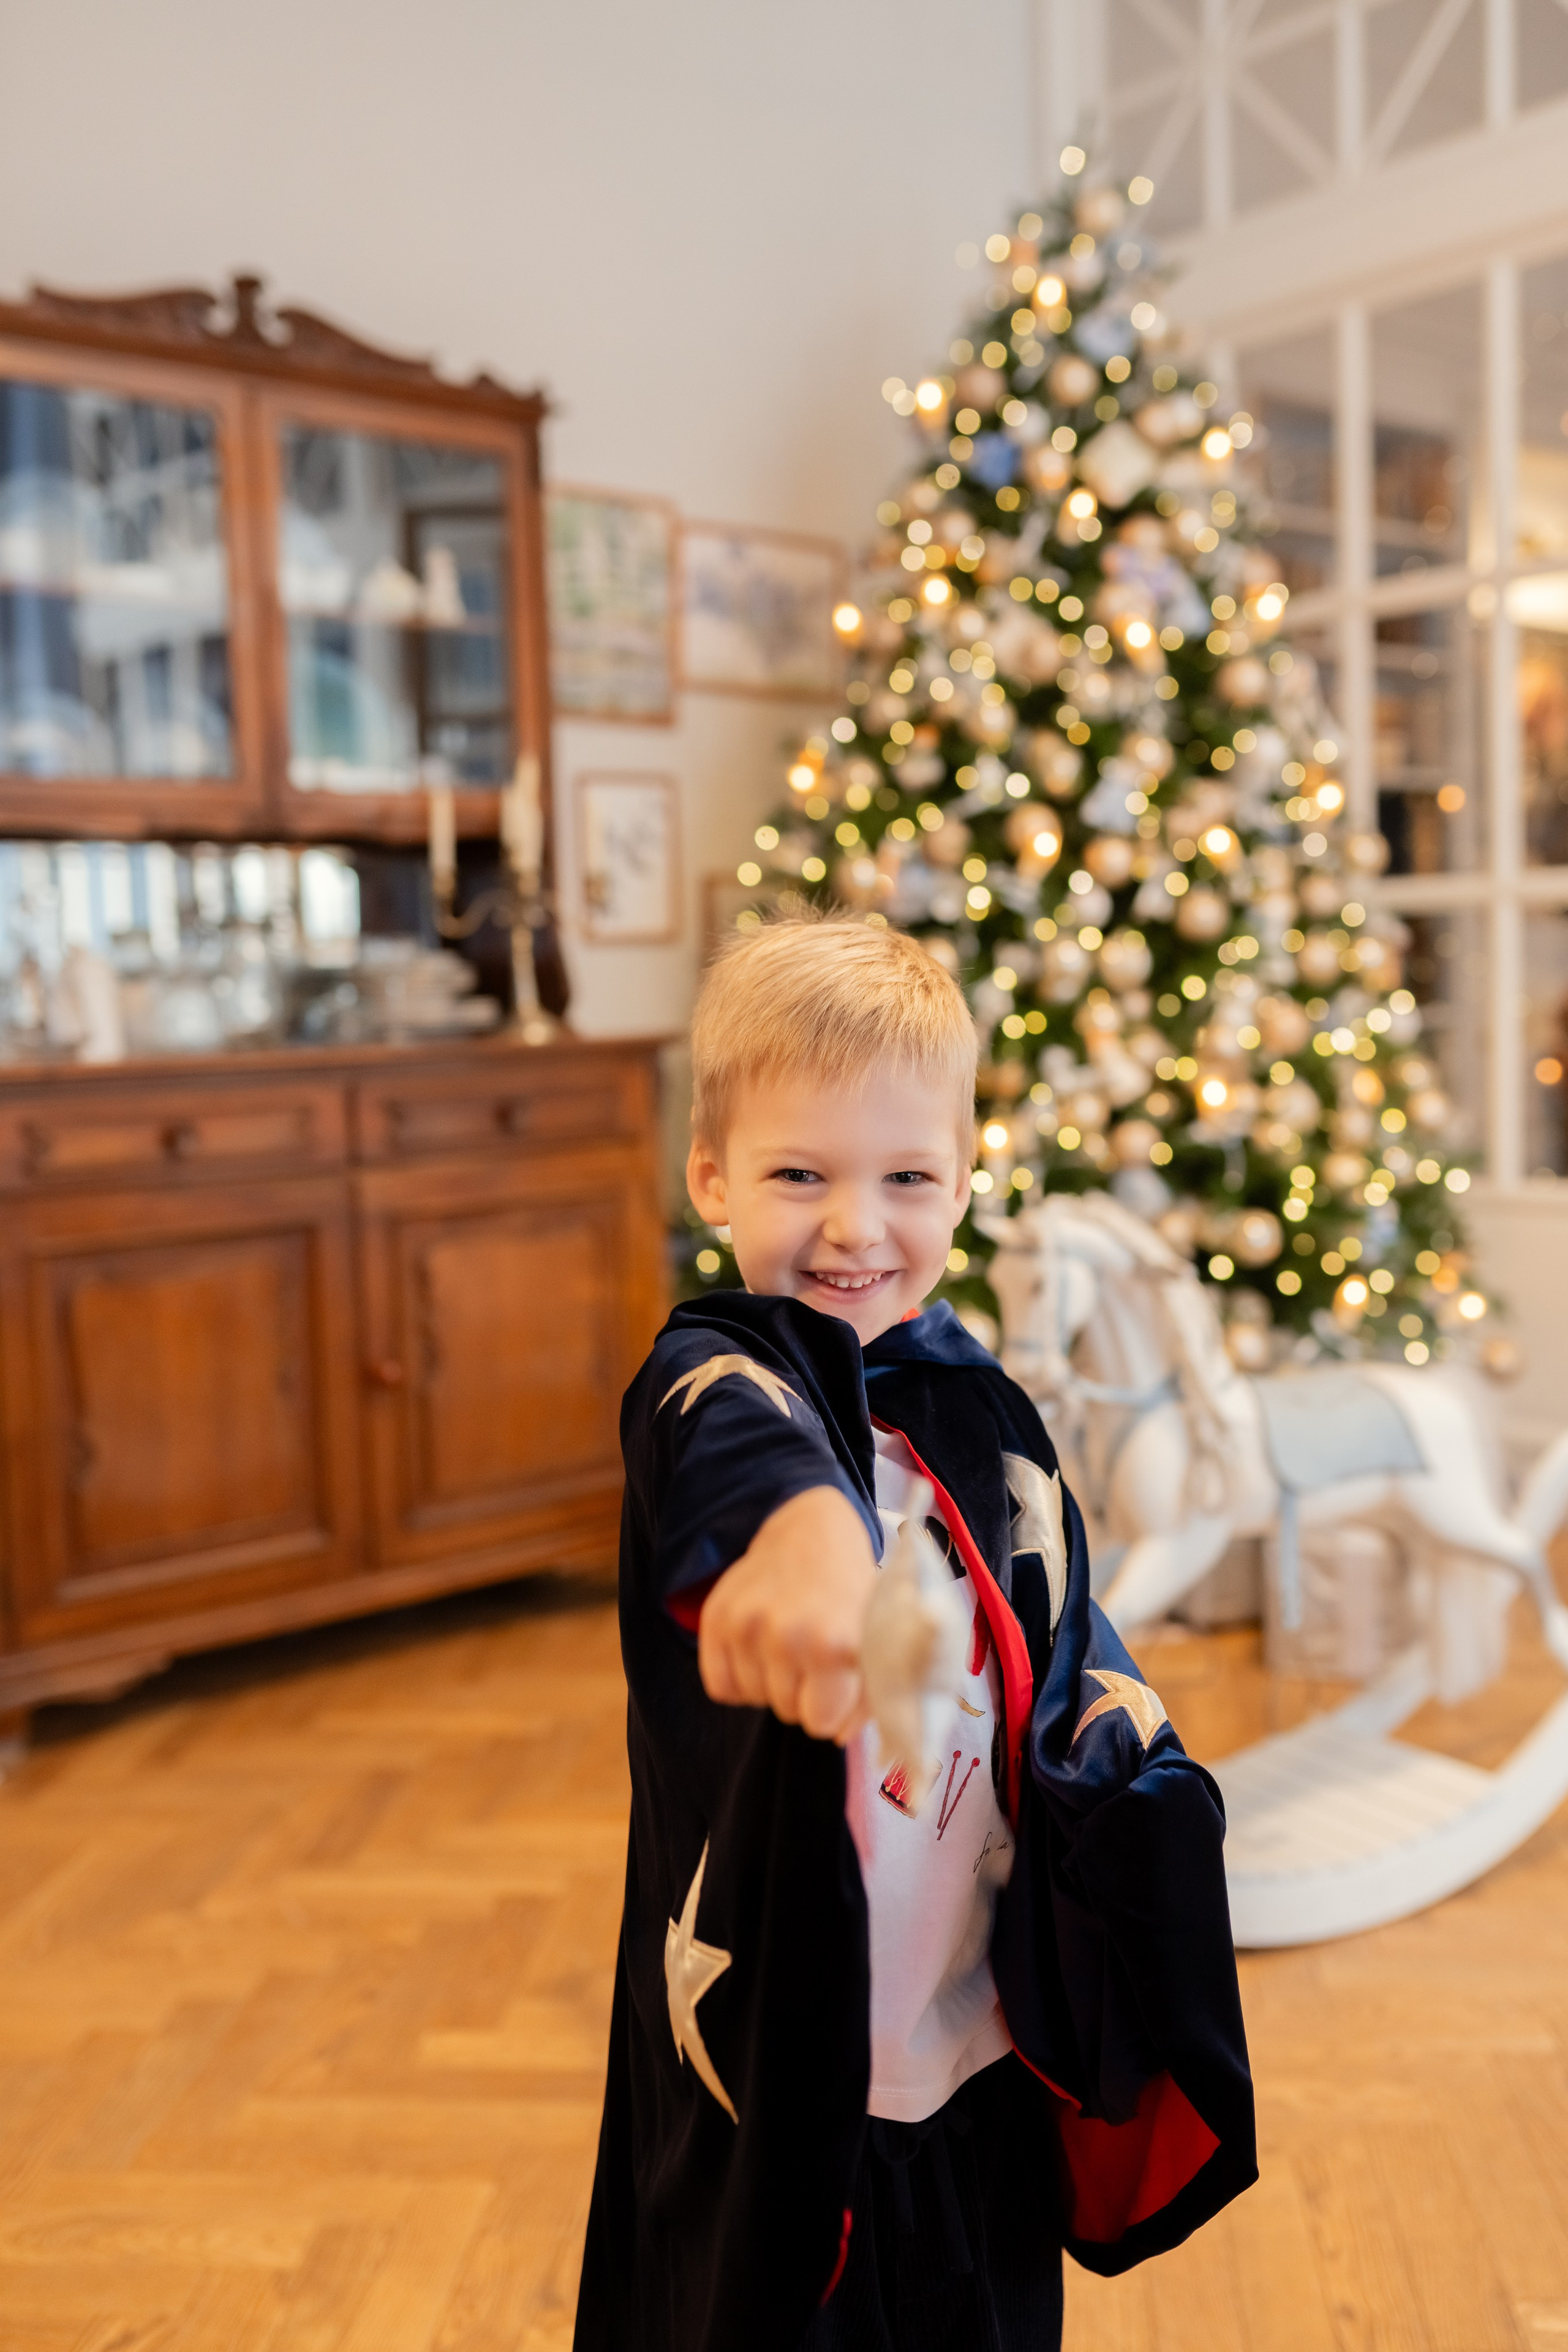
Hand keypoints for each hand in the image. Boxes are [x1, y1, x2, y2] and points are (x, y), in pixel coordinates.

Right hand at [698, 1486, 877, 1742]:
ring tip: (789, 1642)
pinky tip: (760, 1647)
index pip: (821, 1723)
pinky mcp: (715, 1619)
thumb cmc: (851, 1589)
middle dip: (804, 1692)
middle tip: (815, 1653)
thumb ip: (867, 1698)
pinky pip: (720, 1687)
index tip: (839, 1678)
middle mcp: (786, 1635)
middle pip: (788, 1712)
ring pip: (755, 1699)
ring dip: (772, 1681)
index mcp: (835, 1643)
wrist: (809, 1528)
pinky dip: (739, 1677)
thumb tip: (838, 1736)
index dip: (832, 1704)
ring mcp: (745, 1625)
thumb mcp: (876, 1638)